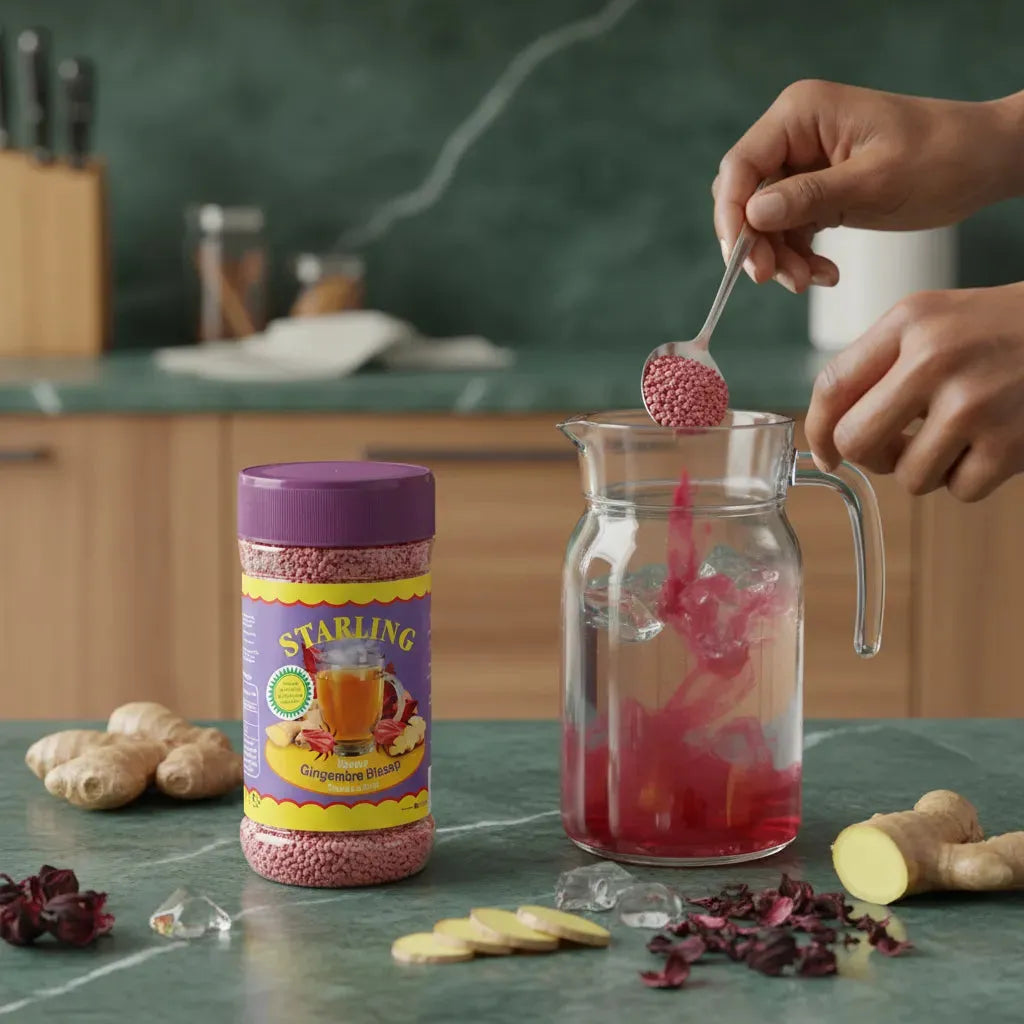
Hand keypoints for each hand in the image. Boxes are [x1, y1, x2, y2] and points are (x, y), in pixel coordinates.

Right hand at [713, 80, 1023, 291]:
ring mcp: (804, 163)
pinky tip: (824, 274)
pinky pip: (790, 229)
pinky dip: (800, 257)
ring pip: (765, 221)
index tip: (740, 258)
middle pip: (746, 196)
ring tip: (810, 281)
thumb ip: (809, 198)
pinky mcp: (817, 190)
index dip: (731, 214)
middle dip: (757, 242)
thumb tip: (752, 215)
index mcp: (801, 114)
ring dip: (780, 257)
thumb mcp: (873, 183)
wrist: (983, 164)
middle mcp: (795, 135)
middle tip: (773, 278)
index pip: (742, 166)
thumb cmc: (940, 158)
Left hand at [805, 283, 1023, 501]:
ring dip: (927, 468)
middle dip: (872, 456)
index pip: (831, 387)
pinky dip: (969, 477)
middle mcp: (936, 358)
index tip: (828, 453)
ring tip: (956, 435)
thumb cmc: (994, 331)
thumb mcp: (929, 321)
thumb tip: (830, 445)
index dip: (819, 431)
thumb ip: (872, 368)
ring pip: (908, 477)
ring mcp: (976, 403)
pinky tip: (990, 443)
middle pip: (858, 442)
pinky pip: (958, 490)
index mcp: (909, 323)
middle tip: (897, 445)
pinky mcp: (1011, 442)